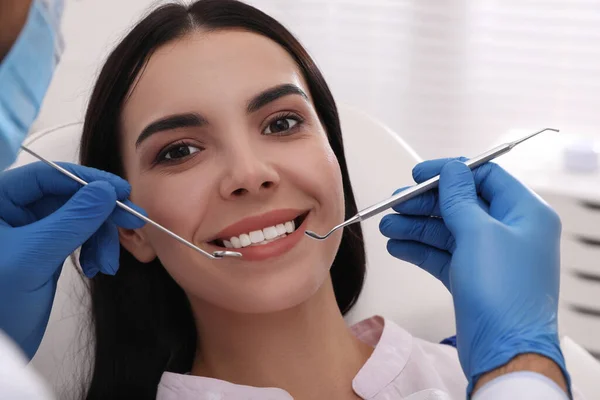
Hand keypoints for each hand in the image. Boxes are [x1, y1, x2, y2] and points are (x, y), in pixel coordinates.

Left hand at [0, 162, 144, 357]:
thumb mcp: (34, 257)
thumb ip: (72, 220)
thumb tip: (106, 190)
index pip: (48, 176)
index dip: (87, 180)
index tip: (120, 191)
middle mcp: (14, 212)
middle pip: (69, 196)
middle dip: (100, 213)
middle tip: (132, 221)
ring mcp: (32, 232)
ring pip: (80, 218)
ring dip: (101, 237)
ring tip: (106, 264)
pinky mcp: (46, 251)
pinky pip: (80, 238)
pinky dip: (95, 250)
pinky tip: (97, 269)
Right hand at [379, 158, 569, 394]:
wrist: (504, 351)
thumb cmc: (503, 292)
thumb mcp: (479, 233)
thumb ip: (459, 198)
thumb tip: (452, 169)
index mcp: (524, 213)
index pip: (484, 177)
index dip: (449, 173)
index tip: (418, 175)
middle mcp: (509, 232)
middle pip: (460, 204)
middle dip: (424, 204)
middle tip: (394, 205)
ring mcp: (490, 256)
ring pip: (447, 231)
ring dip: (415, 227)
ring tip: (388, 228)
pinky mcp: (472, 277)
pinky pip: (442, 254)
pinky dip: (419, 250)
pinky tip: (397, 247)